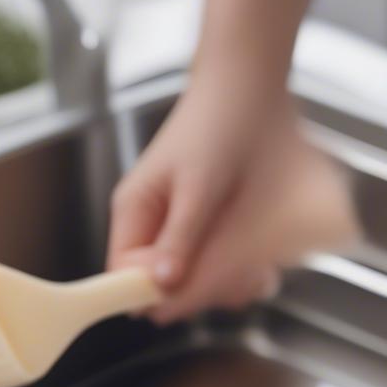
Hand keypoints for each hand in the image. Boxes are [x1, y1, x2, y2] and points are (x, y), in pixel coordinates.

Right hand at [106, 76, 356, 323]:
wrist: (250, 90)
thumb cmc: (217, 127)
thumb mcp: (198, 187)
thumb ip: (180, 238)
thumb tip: (161, 284)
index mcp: (135, 212)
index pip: (123, 274)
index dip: (152, 293)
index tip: (190, 296)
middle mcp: (155, 225)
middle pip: (164, 286)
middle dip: (202, 290)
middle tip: (239, 281)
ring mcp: (186, 229)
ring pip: (197, 281)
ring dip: (228, 285)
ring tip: (258, 272)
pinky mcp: (214, 230)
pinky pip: (221, 267)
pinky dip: (242, 272)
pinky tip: (263, 267)